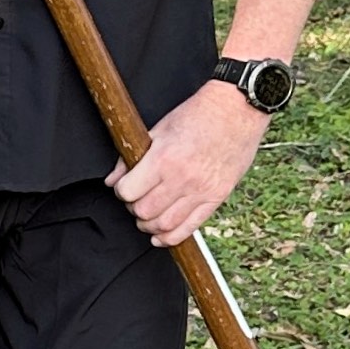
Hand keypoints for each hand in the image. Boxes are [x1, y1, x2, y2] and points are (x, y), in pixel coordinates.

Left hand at [107, 80, 267, 247]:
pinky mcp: (216, 197)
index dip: (121, 192)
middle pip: (144, 212)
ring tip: (147, 217)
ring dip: (149, 225)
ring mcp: (201, 190)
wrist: (236, 110)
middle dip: (134, 208)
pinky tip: (161, 235)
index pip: (128, 192)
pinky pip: (189, 228)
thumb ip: (133, 157)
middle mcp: (182, 178)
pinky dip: (170, 237)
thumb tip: (113, 180)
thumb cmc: (198, 115)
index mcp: (164, 159)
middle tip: (136, 200)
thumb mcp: (158, 130)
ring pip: (164, 225)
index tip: (124, 188)